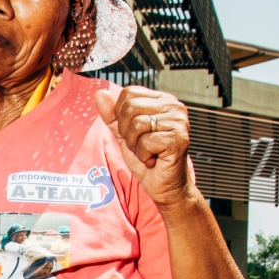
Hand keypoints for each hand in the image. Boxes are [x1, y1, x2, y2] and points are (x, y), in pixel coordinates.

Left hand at [93, 86, 192, 208]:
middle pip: (130, 107)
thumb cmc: (149, 159)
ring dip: (135, 145)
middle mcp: (174, 107)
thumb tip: (99, 94)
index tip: (133, 132)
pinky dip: (144, 155)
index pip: (128, 93)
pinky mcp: (178, 139)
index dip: (121, 115)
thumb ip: (112, 115)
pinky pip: (146, 142)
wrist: (165, 185)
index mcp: (162, 100)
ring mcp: (178, 122)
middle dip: (127, 132)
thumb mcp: (124, 134)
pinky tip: (154, 159)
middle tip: (140, 144)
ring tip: (148, 152)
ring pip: (137, 125)